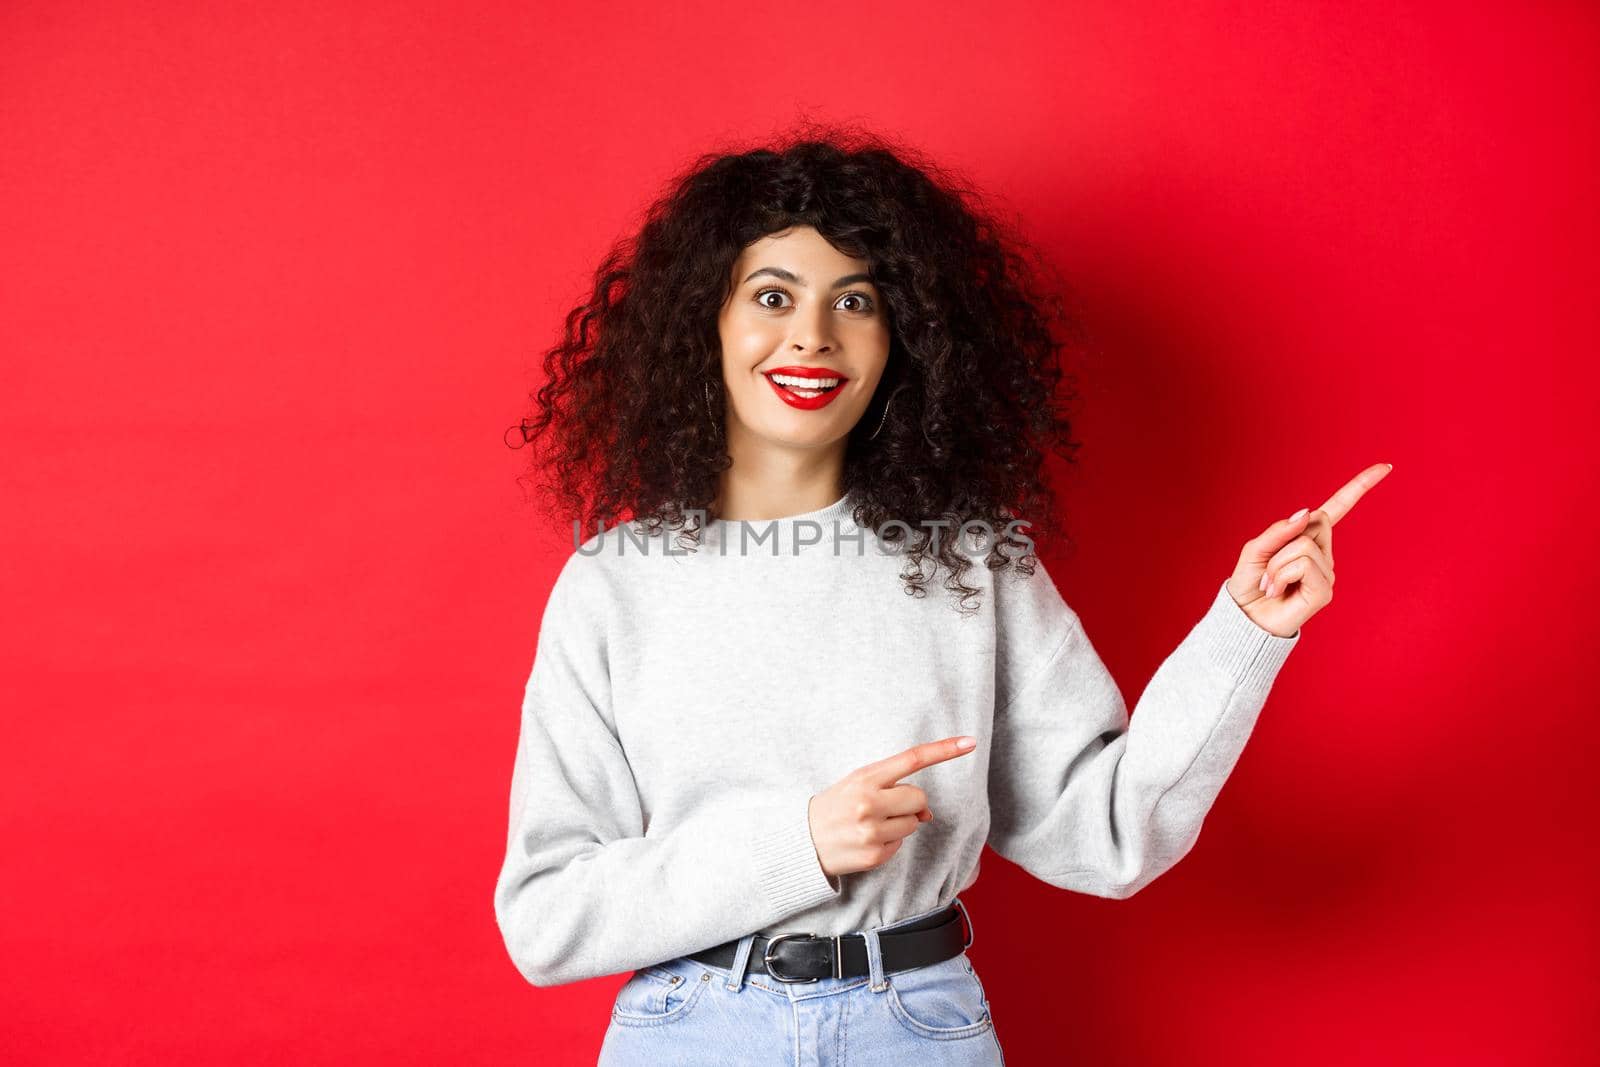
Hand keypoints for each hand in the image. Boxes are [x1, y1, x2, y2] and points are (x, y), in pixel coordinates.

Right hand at [807, 736, 977, 878]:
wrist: (802, 841)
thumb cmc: (835, 807)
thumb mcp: (856, 785)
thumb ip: (892, 787)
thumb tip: (927, 812)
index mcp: (865, 777)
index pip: (911, 759)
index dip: (943, 750)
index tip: (970, 742)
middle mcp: (869, 803)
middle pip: (919, 797)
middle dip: (911, 803)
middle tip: (886, 808)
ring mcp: (872, 831)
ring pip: (913, 823)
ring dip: (900, 824)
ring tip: (871, 825)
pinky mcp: (875, 855)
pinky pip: (901, 844)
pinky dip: (890, 842)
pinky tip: (868, 840)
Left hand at [1225, 462, 1393, 637]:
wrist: (1244, 618)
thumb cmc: (1250, 583)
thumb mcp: (1256, 549)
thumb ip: (1279, 530)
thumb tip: (1307, 511)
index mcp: (1308, 539)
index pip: (1337, 509)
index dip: (1359, 487)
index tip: (1385, 466)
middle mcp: (1323, 554)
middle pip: (1313, 522)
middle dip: (1281, 540)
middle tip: (1269, 567)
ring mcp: (1327, 572)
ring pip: (1303, 545)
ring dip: (1276, 563)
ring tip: (1271, 583)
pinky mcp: (1325, 590)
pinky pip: (1303, 564)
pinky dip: (1281, 574)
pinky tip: (1277, 591)